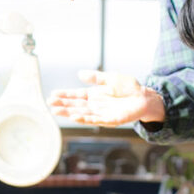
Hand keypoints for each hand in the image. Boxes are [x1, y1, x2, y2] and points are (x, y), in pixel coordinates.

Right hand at [48, 70, 163, 126]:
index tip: (53, 94)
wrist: (144, 97)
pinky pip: (94, 120)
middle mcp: (96, 104)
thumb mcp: (111, 78)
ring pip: (81, 113)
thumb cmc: (129, 87)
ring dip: (69, 112)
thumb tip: (80, 74)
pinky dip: (84, 118)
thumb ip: (96, 78)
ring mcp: (101, 113)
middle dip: (62, 104)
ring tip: (56, 110)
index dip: (65, 95)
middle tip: (49, 103)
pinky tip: (74, 116)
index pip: (77, 95)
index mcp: (95, 94)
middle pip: (76, 105)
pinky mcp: (109, 120)